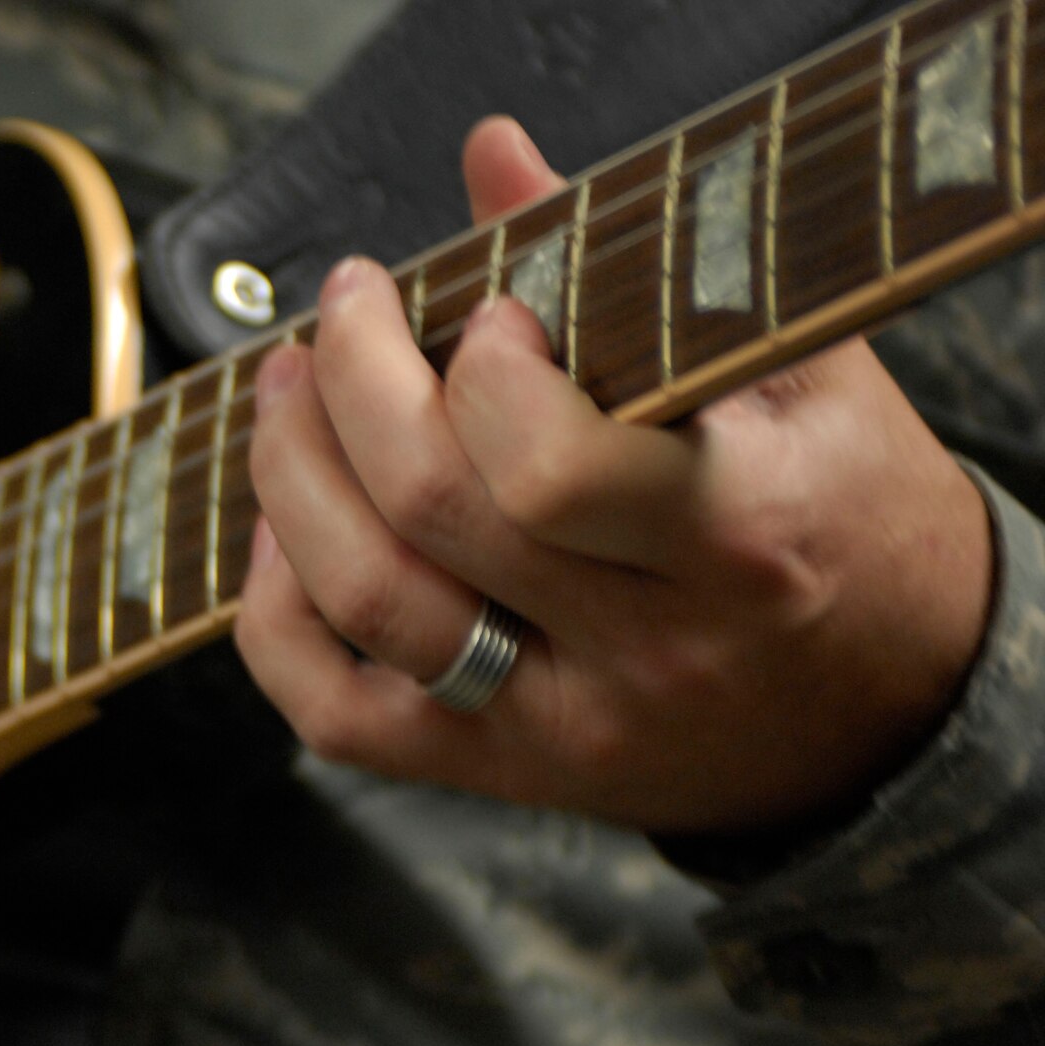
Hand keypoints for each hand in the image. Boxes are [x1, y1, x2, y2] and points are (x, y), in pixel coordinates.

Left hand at [236, 117, 993, 831]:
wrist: (886, 709)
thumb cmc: (838, 512)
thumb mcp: (791, 373)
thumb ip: (638, 264)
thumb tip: (491, 157)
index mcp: (740, 535)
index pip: (553, 470)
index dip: (481, 373)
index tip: (482, 310)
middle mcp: (644, 648)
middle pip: (432, 515)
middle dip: (350, 380)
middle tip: (344, 306)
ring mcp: (559, 724)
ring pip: (367, 604)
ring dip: (290, 476)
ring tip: (286, 389)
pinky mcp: (495, 772)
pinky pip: (335, 716)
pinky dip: (274, 616)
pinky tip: (281, 532)